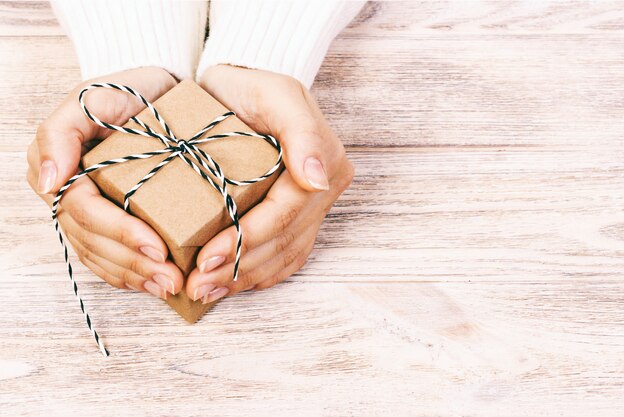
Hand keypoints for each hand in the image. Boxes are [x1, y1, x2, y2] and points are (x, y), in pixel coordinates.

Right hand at [27, 67, 184, 298]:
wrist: (159, 93)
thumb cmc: (128, 92)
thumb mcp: (93, 97)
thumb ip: (61, 132)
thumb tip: (49, 181)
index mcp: (61, 170)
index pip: (85, 212)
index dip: (119, 233)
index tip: (156, 247)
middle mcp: (70, 196)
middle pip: (95, 242)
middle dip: (133, 264)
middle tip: (172, 278)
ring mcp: (90, 211)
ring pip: (102, 257)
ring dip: (135, 277)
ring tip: (170, 287)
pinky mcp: (111, 220)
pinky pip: (111, 257)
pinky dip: (133, 274)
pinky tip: (156, 284)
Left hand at [187, 65, 353, 302]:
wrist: (238, 86)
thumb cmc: (250, 87)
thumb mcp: (274, 95)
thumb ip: (301, 132)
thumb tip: (317, 180)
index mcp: (323, 161)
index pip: (284, 213)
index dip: (247, 240)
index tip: (207, 258)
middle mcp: (322, 188)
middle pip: (283, 240)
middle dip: (240, 268)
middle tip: (197, 285)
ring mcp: (312, 205)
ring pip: (284, 254)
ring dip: (246, 279)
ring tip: (206, 293)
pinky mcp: (297, 215)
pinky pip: (285, 255)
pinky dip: (259, 275)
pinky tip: (231, 286)